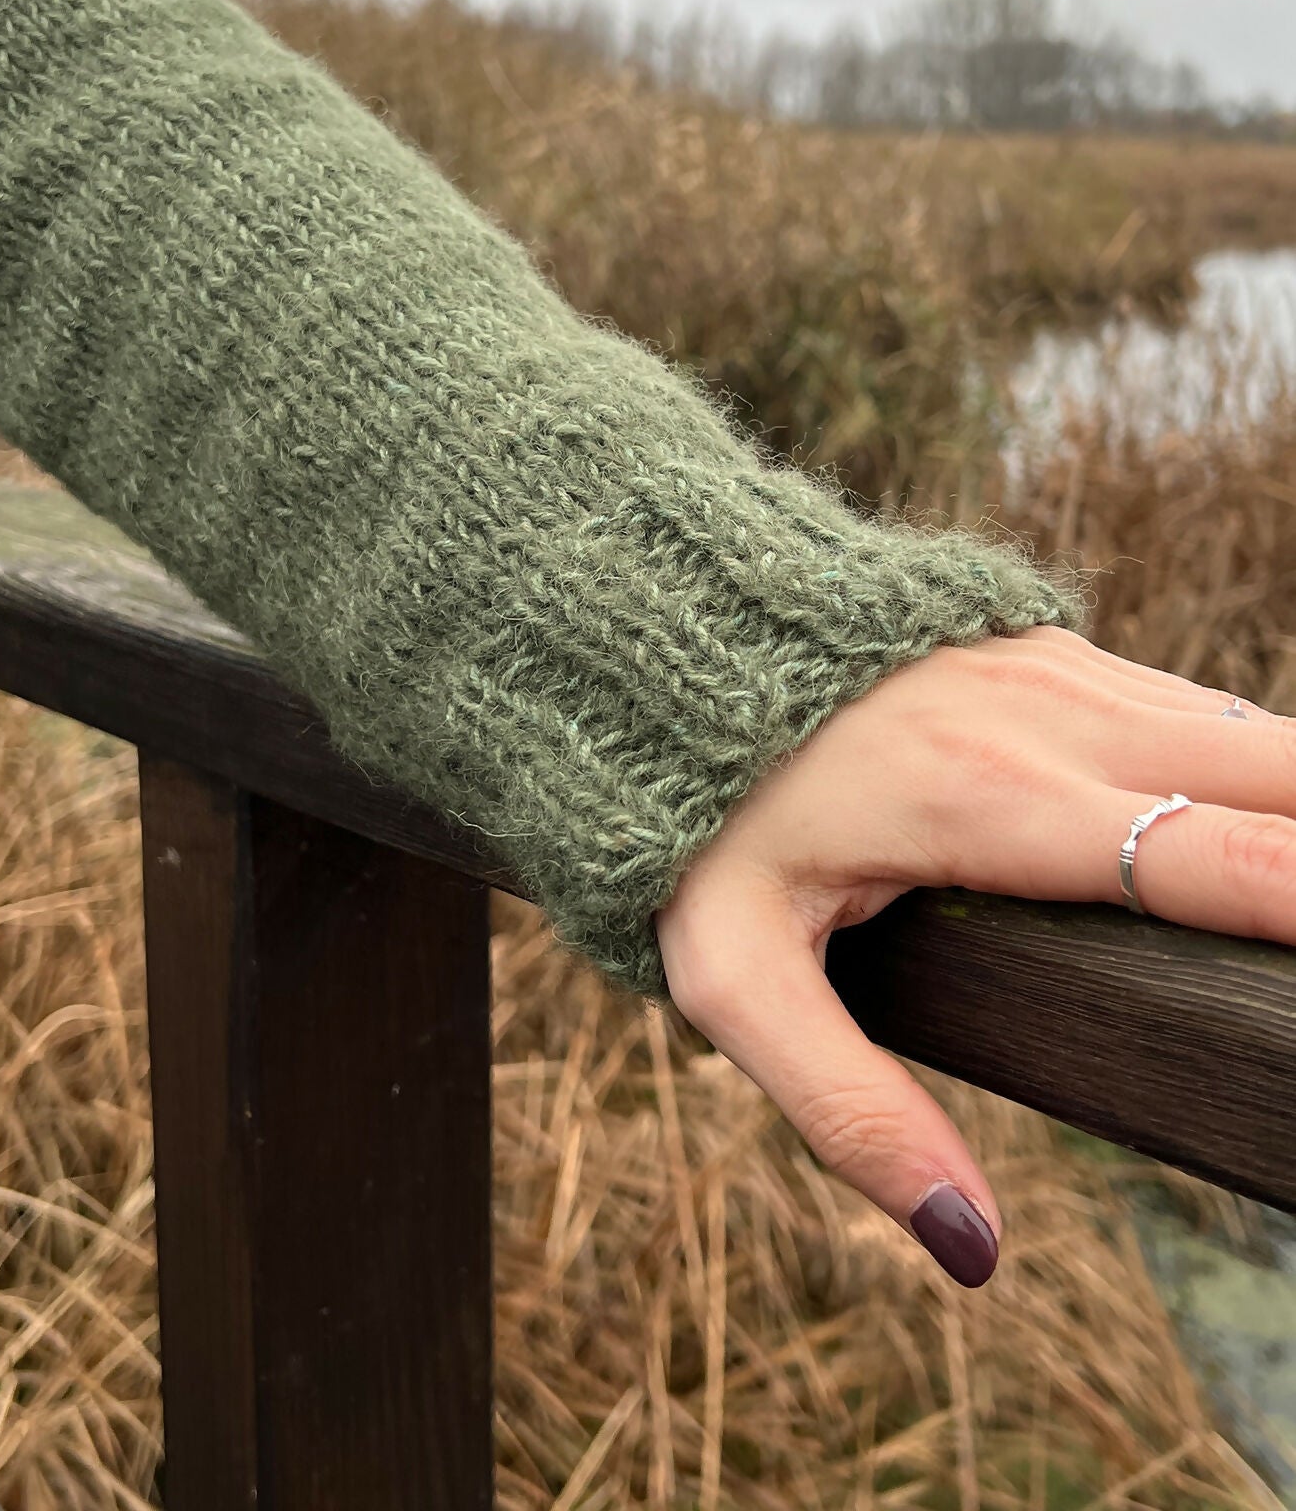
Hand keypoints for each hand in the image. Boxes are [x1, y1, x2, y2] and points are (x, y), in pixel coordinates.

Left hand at [654, 623, 1291, 1286]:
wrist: (658, 643)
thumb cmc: (695, 817)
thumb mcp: (733, 976)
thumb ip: (849, 1110)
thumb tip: (970, 1247)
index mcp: (994, 801)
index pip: (1230, 859)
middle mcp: (1052, 717)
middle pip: (1283, 781)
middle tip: (1295, 972)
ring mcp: (1059, 669)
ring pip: (1256, 736)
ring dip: (1292, 818)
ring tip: (1275, 918)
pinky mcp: (1055, 650)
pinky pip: (1199, 709)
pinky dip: (1249, 775)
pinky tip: (1248, 838)